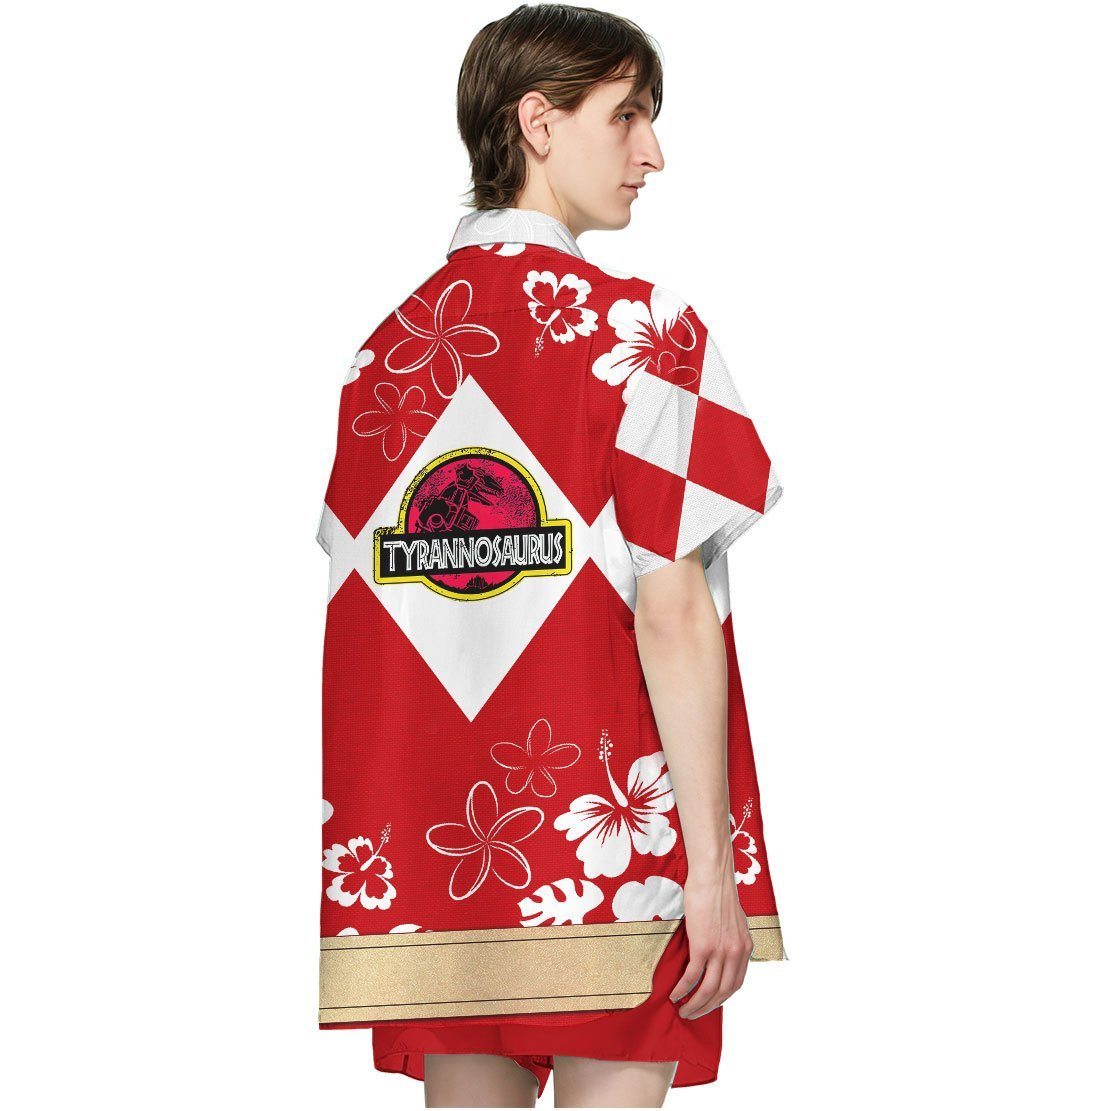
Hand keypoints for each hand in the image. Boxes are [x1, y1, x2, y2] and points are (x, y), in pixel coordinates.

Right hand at [669, 856, 752, 1019]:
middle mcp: (736, 953)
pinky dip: (683, 989)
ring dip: (694, 1005)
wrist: (712, 875)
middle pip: (723, 992)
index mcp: (745, 947)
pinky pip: (693, 976)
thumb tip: (721, 948)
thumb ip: (731, 937)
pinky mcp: (703, 946)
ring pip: (708, 989)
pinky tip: (674, 994)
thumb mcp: (733, 920)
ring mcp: (720, 951)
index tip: (708, 1004)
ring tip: (683, 1011)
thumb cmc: (718, 891)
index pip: (736, 983)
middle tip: (693, 1014)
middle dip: (707, 1008)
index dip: (721, 998)